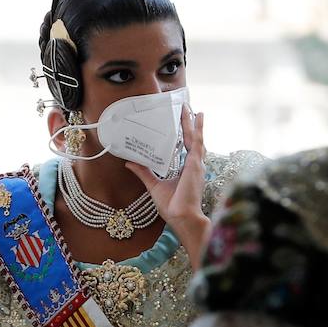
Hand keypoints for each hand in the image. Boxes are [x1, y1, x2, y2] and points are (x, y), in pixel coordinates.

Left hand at [125, 108, 209, 259]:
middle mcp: (193, 165)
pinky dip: (197, 128)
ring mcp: (196, 164)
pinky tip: (197, 117)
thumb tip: (130, 163)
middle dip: (188, 125)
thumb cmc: (172, 207)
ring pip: (195, 138)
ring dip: (193, 123)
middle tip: (186, 109)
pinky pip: (197, 141)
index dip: (184, 136)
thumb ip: (144, 172)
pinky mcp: (195, 164)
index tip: (181, 124)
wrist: (182, 218)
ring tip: (190, 109)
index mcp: (186, 170)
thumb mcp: (154, 185)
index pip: (185, 149)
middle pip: (191, 140)